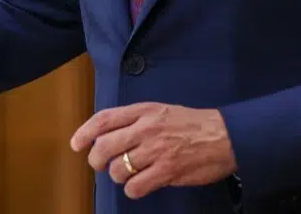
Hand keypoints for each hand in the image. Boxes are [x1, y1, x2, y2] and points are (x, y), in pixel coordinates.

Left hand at [69, 102, 236, 199]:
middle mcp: (146, 129)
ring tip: (128, 174)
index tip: (76, 144)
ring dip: (118, 176)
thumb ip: (135, 119)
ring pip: (118, 169)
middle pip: (104, 147)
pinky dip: (133, 189)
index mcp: (143, 111)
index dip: (84, 132)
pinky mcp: (167, 171)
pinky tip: (140, 186)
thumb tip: (108, 135)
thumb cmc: (192, 124)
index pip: (104, 120)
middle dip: (96, 160)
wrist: (225, 136)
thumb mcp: (161, 110)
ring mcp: (156, 151)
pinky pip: (135, 186)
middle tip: (101, 165)